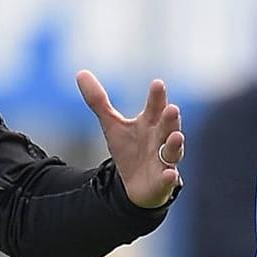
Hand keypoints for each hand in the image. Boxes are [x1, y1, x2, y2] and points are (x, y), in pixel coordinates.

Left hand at [76, 71, 182, 207]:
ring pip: (173, 150)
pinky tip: (169, 174)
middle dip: (170, 118)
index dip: (157, 96)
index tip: (157, 83)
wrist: (135, 184)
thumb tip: (80, 72)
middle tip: (172, 108)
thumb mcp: (111, 125)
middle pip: (168, 126)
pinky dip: (170, 176)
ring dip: (175, 144)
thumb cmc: (129, 149)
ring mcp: (165, 159)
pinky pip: (169, 178)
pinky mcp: (164, 180)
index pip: (155, 106)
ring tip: (176, 136)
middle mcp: (161, 138)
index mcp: (150, 123)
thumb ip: (98, 100)